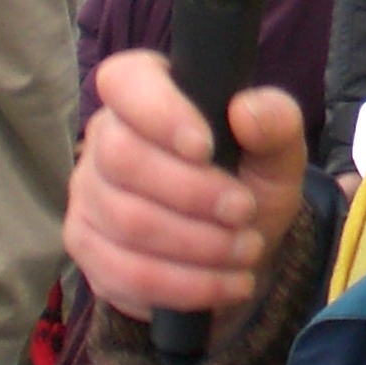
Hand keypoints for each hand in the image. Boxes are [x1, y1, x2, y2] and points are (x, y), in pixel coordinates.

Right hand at [64, 50, 305, 327]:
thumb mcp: (279, 152)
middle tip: (244, 211)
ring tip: (246, 250)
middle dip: (193, 192)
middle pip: (123, 158)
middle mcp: (104, 137)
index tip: (205, 147)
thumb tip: (245, 111)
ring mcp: (88, 193)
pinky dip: (185, 283)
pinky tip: (228, 283)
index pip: (125, 81)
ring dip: (196, 243)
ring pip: (126, 221)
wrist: (237, 251)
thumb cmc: (250, 183)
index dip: (160, 112)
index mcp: (147, 91)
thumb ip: (276, 122)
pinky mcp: (86, 247)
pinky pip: (124, 271)